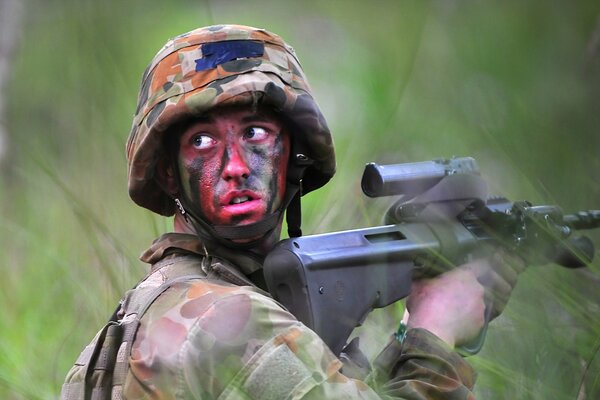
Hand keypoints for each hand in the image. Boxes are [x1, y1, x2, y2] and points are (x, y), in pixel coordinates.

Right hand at [404, 250, 525, 347]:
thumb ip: (427, 276)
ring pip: (494, 299)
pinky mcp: (482, 323)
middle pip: (495, 281)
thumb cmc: (425, 304)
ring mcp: (483, 307)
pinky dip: (482, 315)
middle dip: (498, 280)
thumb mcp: (420, 284)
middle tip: (496, 281)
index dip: (488, 262)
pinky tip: (475, 317)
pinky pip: (487, 316)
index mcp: (464, 275)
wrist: (432, 332)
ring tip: (487, 300)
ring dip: (493, 298)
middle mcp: (479, 289)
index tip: (491, 261)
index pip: (483, 264)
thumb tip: (421, 272)